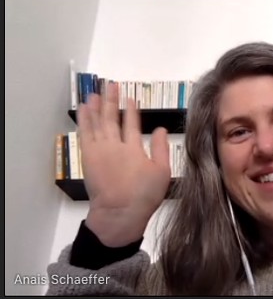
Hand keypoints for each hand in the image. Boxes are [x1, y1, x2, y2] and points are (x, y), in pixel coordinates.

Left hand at [79, 82, 173, 247]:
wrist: (118, 213)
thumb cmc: (144, 195)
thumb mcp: (162, 172)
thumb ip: (160, 149)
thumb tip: (160, 129)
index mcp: (134, 148)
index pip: (131, 123)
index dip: (130, 108)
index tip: (130, 96)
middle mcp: (114, 145)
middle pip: (111, 118)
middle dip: (111, 100)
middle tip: (110, 85)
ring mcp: (98, 151)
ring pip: (95, 124)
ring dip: (94, 107)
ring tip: (93, 94)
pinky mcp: (87, 159)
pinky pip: (84, 135)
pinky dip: (84, 122)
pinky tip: (84, 112)